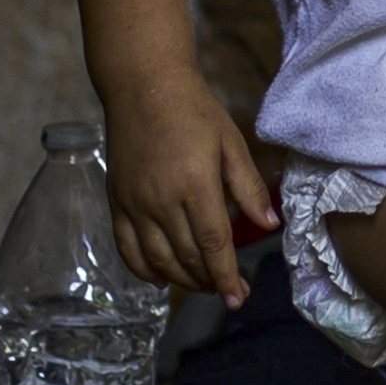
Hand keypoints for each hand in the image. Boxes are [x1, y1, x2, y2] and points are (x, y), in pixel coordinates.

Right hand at [100, 73, 275, 302]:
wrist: (143, 86)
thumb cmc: (194, 111)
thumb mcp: (231, 143)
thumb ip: (248, 188)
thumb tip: (269, 225)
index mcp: (195, 184)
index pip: (213, 244)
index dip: (226, 275)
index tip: (238, 298)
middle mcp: (160, 200)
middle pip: (187, 257)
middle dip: (209, 281)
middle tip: (228, 292)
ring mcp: (134, 202)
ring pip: (157, 259)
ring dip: (182, 280)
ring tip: (202, 286)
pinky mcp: (116, 201)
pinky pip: (126, 247)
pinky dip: (143, 270)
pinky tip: (161, 279)